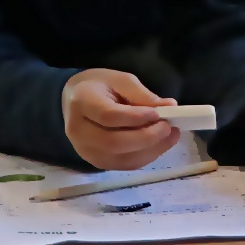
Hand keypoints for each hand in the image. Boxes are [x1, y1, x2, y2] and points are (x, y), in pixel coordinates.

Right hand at [61, 69, 181, 173]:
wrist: (74, 102)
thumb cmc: (98, 87)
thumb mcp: (118, 79)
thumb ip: (141, 94)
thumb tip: (169, 106)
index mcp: (82, 102)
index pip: (108, 116)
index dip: (136, 117)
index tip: (159, 113)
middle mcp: (79, 131)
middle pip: (114, 142)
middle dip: (147, 137)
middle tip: (168, 127)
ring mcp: (86, 151)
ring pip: (122, 158)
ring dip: (151, 150)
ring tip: (170, 136)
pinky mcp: (96, 162)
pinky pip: (125, 165)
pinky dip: (146, 157)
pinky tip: (159, 145)